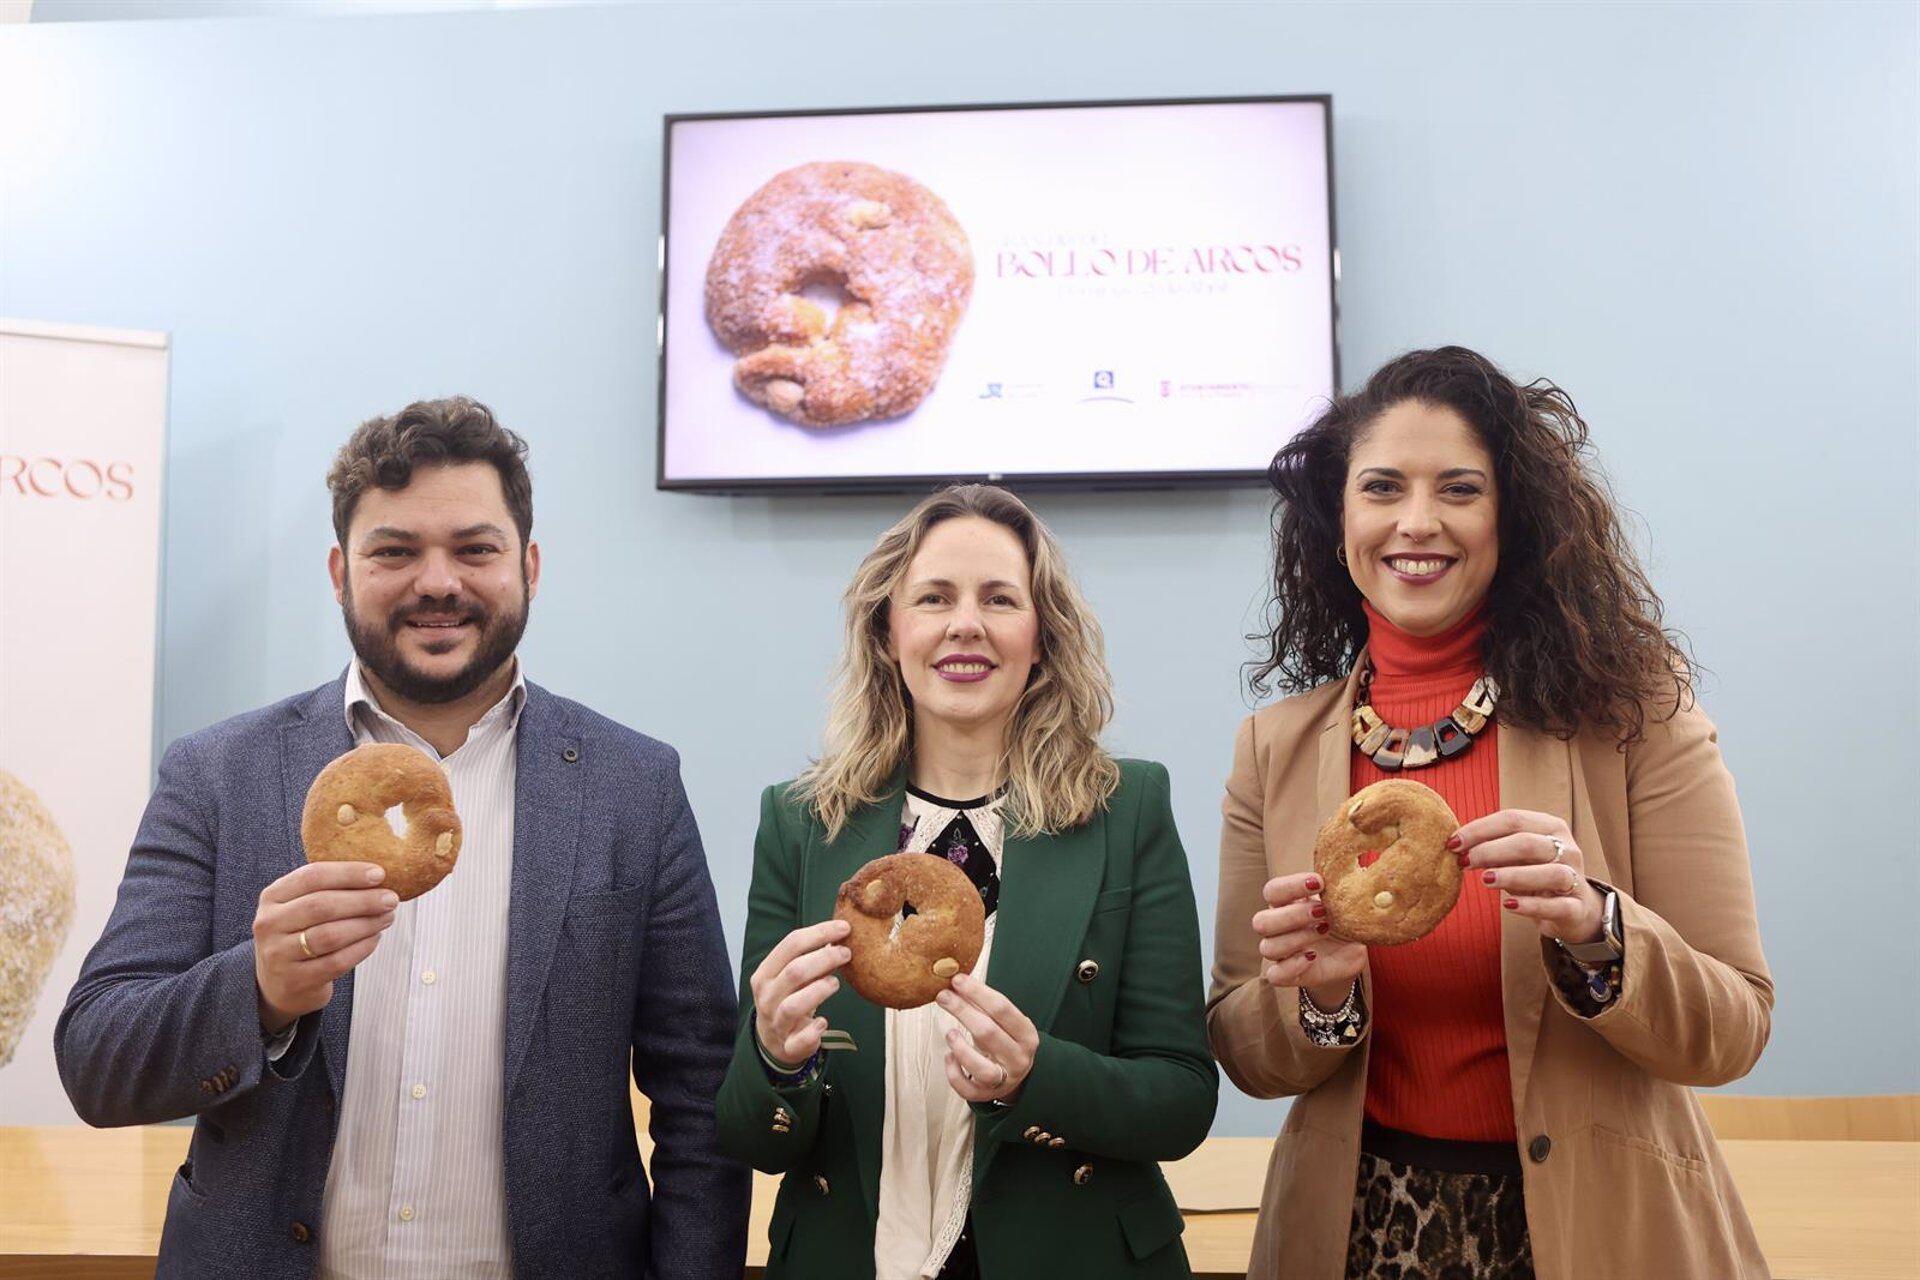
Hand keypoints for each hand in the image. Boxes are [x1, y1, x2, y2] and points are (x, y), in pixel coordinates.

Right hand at [253, 861, 397, 1032]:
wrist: (278, 983)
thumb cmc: (300, 934)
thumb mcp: (301, 905)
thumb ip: (331, 888)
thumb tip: (378, 876)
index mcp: (273, 896)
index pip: (312, 876)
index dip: (349, 873)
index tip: (380, 874)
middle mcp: (269, 924)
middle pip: (322, 906)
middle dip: (363, 900)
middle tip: (390, 899)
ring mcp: (278, 954)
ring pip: (330, 935)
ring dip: (366, 924)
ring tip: (387, 918)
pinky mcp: (295, 980)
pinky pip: (337, 962)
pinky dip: (362, 948)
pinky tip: (374, 939)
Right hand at [749, 918, 850, 1070]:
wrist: (773, 1040)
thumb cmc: (786, 999)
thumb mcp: (790, 976)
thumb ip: (809, 957)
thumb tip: (839, 933)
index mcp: (766, 974)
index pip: (791, 944)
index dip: (819, 932)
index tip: (844, 928)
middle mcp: (767, 997)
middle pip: (794, 971)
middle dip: (824, 958)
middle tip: (847, 953)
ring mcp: (776, 1022)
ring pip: (793, 1005)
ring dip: (818, 991)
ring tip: (836, 983)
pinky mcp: (788, 1046)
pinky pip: (798, 1040)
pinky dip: (812, 1032)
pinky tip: (823, 1022)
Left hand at [935, 971, 1037, 1103]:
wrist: (1016, 1075)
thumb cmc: (1005, 1040)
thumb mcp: (1003, 1022)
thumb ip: (983, 1005)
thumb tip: (956, 981)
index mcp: (1026, 1034)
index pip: (1002, 1009)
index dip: (978, 992)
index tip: (957, 979)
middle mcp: (1018, 1058)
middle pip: (988, 1032)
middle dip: (962, 1011)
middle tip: (943, 996)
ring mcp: (1004, 1079)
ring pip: (981, 1068)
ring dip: (961, 1048)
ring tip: (949, 1033)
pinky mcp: (986, 1095)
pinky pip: (968, 1089)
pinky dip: (954, 1073)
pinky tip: (949, 1057)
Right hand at [1253, 872, 1366, 1007]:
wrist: (1348, 953)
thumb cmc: (1341, 923)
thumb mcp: (1345, 908)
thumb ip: (1343, 895)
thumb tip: (1358, 883)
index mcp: (1285, 904)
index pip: (1272, 891)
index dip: (1290, 886)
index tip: (1319, 883)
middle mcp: (1276, 928)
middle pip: (1262, 921)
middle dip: (1292, 915)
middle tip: (1322, 911)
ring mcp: (1280, 953)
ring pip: (1268, 947)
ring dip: (1296, 938)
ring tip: (1324, 931)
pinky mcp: (1287, 975)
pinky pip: (1275, 975)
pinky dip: (1291, 965)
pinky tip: (1311, 957)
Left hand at [1453, 809, 1605, 942]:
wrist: (1572, 910)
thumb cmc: (1535, 876)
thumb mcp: (1515, 858)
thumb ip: (1493, 848)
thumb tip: (1457, 845)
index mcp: (1550, 827)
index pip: (1512, 819)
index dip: (1480, 829)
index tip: (1453, 843)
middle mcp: (1567, 849)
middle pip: (1528, 843)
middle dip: (1491, 851)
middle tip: (1464, 862)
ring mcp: (1576, 878)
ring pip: (1550, 872)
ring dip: (1513, 875)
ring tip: (1485, 880)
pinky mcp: (1577, 908)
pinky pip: (1558, 906)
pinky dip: (1532, 905)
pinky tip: (1508, 905)